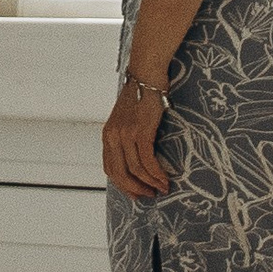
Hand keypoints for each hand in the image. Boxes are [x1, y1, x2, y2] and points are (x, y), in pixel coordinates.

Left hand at [101, 80, 171, 200]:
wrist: (147, 75)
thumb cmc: (141, 95)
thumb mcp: (127, 118)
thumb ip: (126, 136)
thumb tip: (136, 155)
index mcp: (107, 135)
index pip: (110, 168)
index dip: (122, 184)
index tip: (135, 193)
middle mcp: (112, 137)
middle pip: (120, 173)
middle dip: (135, 189)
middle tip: (149, 196)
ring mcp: (125, 135)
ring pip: (135, 170)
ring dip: (149, 183)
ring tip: (161, 189)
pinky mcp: (140, 132)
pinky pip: (147, 161)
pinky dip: (156, 174)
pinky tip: (164, 179)